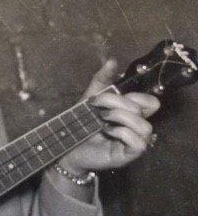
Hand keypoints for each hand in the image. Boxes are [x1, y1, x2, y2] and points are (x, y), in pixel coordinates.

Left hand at [59, 59, 160, 174]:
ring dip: (120, 117)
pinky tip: (106, 131)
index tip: (99, 97)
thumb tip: (113, 60)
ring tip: (102, 119)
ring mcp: (135, 142)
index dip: (130, 95)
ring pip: (145, 126)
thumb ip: (102, 79)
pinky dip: (121, 133)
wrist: (66, 145)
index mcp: (132, 113)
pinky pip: (139, 143)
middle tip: (97, 107)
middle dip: (118, 102)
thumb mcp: (91, 97)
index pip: (150, 101)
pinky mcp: (128, 155)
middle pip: (146, 108)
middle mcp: (137, 126)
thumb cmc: (81, 122)